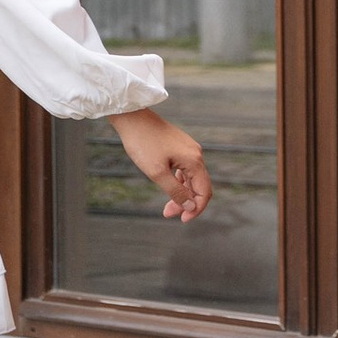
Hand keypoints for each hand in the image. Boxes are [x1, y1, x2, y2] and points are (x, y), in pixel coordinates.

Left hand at [112, 107, 210, 221]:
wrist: (132, 117)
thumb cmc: (143, 143)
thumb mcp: (157, 172)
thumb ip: (175, 191)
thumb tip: (190, 206)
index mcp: (194, 161)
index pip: (204, 192)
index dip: (196, 209)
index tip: (182, 220)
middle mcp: (195, 154)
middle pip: (199, 186)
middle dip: (186, 203)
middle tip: (168, 214)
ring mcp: (188, 149)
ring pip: (191, 178)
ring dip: (181, 193)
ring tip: (166, 206)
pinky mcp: (179, 146)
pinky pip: (184, 169)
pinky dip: (178, 181)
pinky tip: (168, 187)